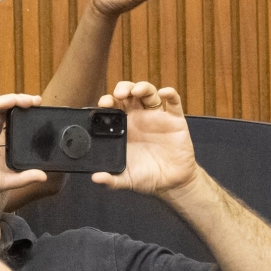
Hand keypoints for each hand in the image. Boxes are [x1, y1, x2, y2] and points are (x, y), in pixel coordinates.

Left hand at [91, 82, 199, 197]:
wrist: (172, 183)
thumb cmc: (146, 177)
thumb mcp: (126, 179)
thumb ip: (111, 180)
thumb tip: (95, 178)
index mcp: (124, 127)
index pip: (113, 106)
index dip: (107, 101)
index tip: (103, 104)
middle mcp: (139, 118)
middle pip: (129, 94)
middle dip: (123, 89)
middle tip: (119, 94)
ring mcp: (157, 117)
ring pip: (149, 94)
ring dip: (142, 87)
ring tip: (136, 91)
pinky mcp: (175, 121)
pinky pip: (173, 102)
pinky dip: (170, 94)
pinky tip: (165, 93)